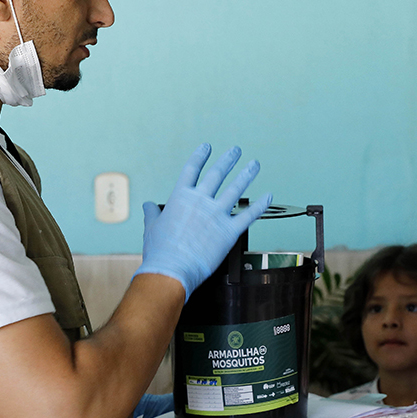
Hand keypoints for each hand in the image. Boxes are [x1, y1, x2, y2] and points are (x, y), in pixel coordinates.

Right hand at [134, 143, 270, 299]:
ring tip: (254, 164)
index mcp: (180, 198)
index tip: (207, 147)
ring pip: (236, 189)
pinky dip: (261, 205)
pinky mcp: (229, 231)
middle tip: (236, 150)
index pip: (192, 169)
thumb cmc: (160, 252)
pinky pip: (249, 215)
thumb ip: (152, 213)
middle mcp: (200, 201)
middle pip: (217, 174)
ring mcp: (216, 215)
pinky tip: (268, 196)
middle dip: (229, 159)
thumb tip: (147, 205)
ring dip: (247, 174)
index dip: (200, 156)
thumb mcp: (151, 228)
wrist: (172, 270)